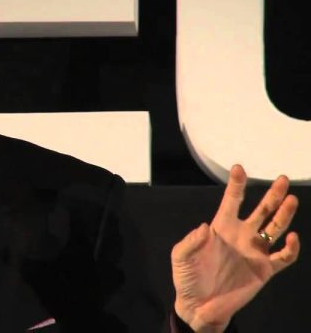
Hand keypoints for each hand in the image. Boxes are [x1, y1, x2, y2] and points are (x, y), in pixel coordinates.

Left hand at [171, 165, 299, 332]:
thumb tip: (205, 228)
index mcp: (221, 228)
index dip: (236, 185)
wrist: (198, 306)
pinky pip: (283, 257)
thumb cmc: (187, 278)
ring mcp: (254, 252)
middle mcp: (241, 236)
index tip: (239, 168)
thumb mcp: (180, 257)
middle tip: (283, 179)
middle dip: (273, 195)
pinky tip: (291, 238)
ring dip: (285, 214)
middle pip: (261, 210)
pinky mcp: (264, 270)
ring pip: (275, 228)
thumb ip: (190, 241)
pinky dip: (291, 248)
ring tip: (292, 199)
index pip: (232, 201)